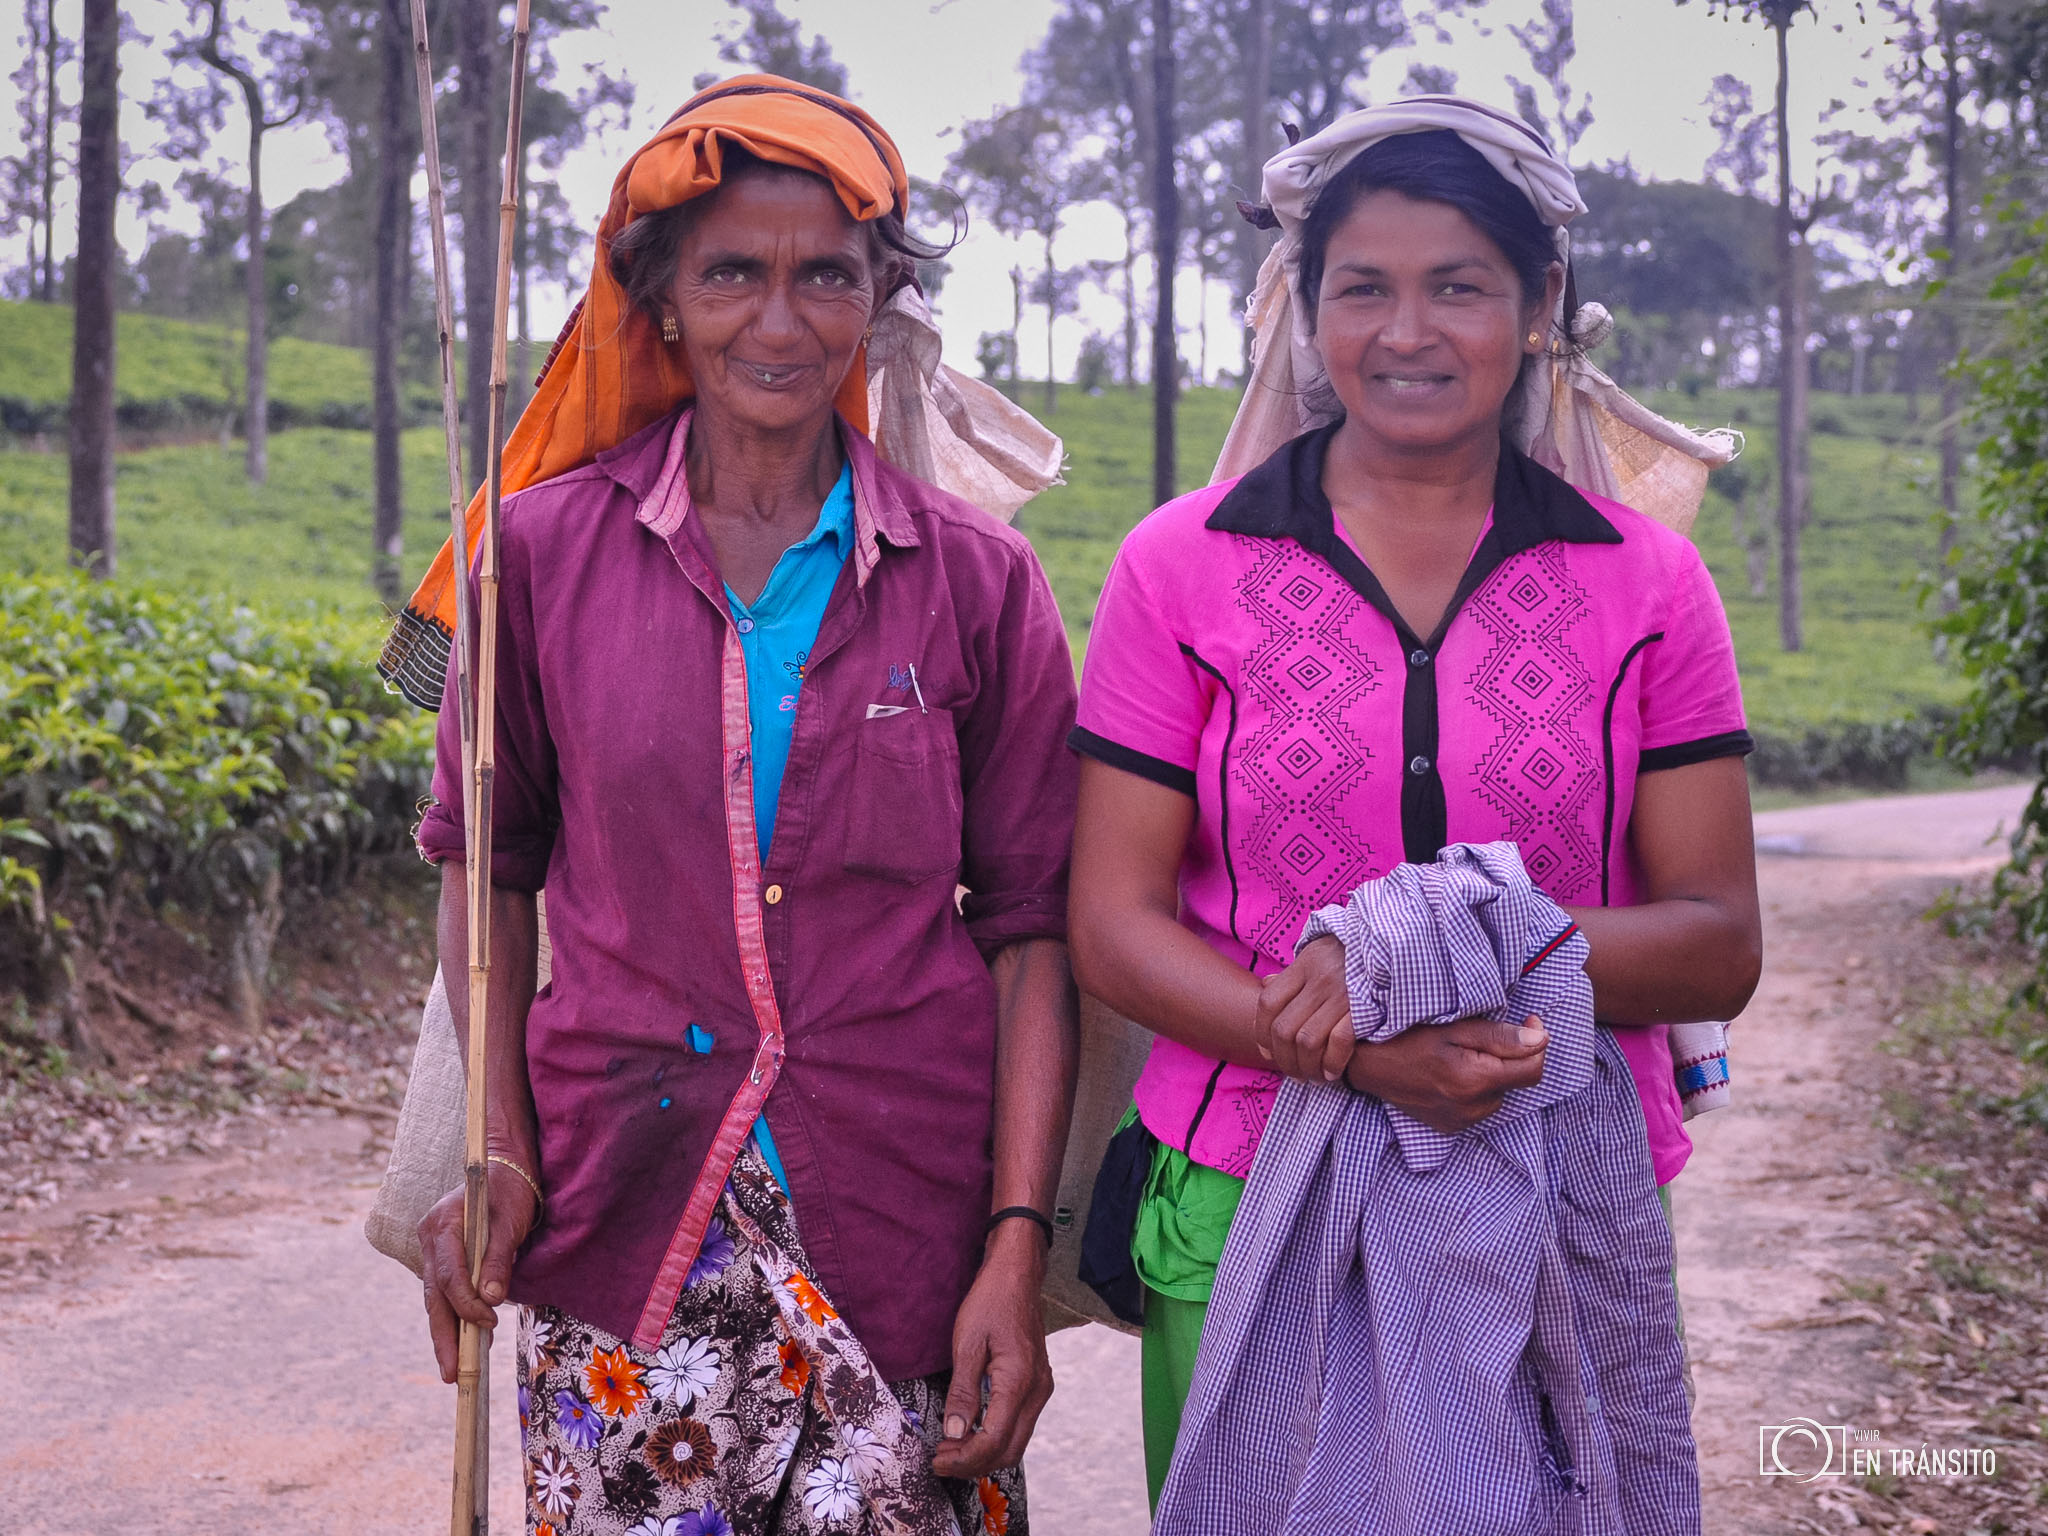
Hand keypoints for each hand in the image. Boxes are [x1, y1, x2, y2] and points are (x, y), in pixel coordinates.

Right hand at [419, 1154, 541, 1383]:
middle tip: (451, 1373)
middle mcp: (429, 1239)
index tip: (489, 1322)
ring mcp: (431, 1249)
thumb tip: (491, 1298)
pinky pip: (442, 1293)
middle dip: (444, 1336)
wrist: (502, 1171)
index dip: (467, 1304)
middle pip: (434, 1296)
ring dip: (446, 1333)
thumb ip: (499, 1258)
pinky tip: (464, 1340)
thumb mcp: (510, 1222)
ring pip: (435, 1299)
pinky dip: (453, 1316)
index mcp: (442, 1225)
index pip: (449, 1276)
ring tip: (453, 1368)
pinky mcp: (440, 1258)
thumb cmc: (509, 1193)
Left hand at [931, 1223, 1053, 1478]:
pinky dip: (997, 1437)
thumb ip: (962, 1392)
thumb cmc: (991, 1301)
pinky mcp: (1038, 1384)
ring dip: (986, 1452)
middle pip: (1009, 1450)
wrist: (1017, 1275)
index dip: (964, 1458)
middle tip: (942, 1459)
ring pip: (1017, 1442)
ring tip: (952, 1447)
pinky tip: (973, 1429)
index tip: (938, 1461)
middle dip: (974, 1463)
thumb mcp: (967, 1343)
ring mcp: (1041, 1388)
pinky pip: (1020, 1424)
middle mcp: (1037, 1391)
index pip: (994, 1440)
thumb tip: (955, 1433)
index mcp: (1018, 1381)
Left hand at [1255, 937, 1353, 1083]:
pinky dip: (1332, 1063)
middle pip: (1284, 1029)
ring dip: (1306, 1067)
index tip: (1268, 1053)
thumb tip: (1266, 984)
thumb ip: (1294, 973)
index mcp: (1305, 965)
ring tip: (1312, 1077)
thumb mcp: (1319, 954)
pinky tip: (1332, 1072)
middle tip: (1294, 1073)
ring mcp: (1342, 994)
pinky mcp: (1364, 1008)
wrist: (1393, 948)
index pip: (1268, 1003)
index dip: (1262, 1034)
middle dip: (1284, 1060)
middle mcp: (1320, 979)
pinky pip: (1339, 1042)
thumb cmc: (1352, 955)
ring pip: (1307, 1041)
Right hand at [1345, 1015, 1548, 1134]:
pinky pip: (1480, 1106)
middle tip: (1481, 1035)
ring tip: (1462, 1054)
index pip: (1534, 1069)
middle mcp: (1474, 1108)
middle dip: (1509, 1056)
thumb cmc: (1407, 1037)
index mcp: (1476, 1080)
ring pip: (1499, 1093)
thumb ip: (1500, 1036)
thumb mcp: (1453, 1028)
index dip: (1538, 1041)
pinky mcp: (1452, 1127)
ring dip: (1492, 1073)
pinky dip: (1476, 1089)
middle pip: (1516, 1080)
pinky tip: (1453, 1073)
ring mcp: (1463, 1121)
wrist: (1367, 1065)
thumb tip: (1542, 1039)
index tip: (1529, 1019)